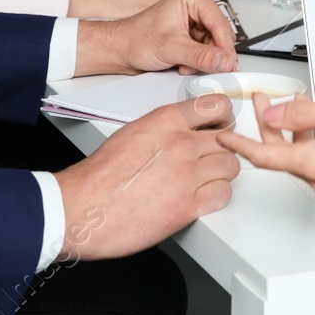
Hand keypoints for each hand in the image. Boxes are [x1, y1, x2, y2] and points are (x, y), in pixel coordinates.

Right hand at [55, 96, 240, 259]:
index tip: (223, 125)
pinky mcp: (188, 206)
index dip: (224, 117)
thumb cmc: (100, 176)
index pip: (216, 106)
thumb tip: (185, 130)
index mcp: (165, 122)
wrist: (83, 208)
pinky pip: (223, 194)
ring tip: (205, 179)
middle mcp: (180, 145)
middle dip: (222, 149)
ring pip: (231, 166)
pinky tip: (202, 197)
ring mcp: (187, 175)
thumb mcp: (132, 133)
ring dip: (221, 173)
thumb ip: (164, 129)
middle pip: (228, 140)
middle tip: (211, 158)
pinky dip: (216, 196)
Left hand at [75, 0, 237, 76]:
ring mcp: (194, 19)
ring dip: (205, 59)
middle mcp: (196, 5)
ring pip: (215, 44)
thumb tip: (225, 62)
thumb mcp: (172, 48)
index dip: (225, 47)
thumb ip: (202, 56)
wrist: (119, 48)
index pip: (220, 23)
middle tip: (210, 69)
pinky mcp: (192, 33)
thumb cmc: (135, 38)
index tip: (229, 65)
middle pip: (220, 34)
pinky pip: (207, 50)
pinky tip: (185, 65)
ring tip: (187, 65)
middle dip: (213, 54)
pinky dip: (199, 61)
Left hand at [217, 94, 314, 201]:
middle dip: (270, 124)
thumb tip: (275, 111)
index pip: (264, 155)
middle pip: (283, 153)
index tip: (225, 136)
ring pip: (303, 156)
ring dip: (296, 129)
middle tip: (266, 98)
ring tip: (300, 101)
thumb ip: (305, 110)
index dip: (240, 143)